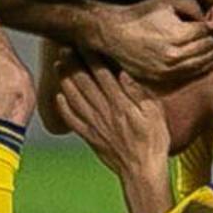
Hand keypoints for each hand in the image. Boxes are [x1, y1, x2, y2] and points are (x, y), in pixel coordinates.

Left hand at [47, 53, 172, 186]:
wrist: (142, 171)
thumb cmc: (154, 141)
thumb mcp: (154, 113)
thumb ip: (138, 92)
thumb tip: (124, 73)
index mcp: (120, 103)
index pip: (102, 74)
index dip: (91, 56)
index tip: (83, 41)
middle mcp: (104, 111)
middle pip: (84, 82)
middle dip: (73, 62)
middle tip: (64, 46)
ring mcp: (95, 125)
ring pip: (75, 98)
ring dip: (65, 80)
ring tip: (58, 65)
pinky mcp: (90, 137)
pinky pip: (72, 121)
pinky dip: (63, 108)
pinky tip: (58, 97)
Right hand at [88, 0, 212, 84]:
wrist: (113, 33)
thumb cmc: (140, 14)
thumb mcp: (167, 0)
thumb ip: (193, 6)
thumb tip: (212, 16)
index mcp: (178, 36)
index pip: (209, 33)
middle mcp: (175, 56)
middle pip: (207, 50)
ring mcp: (168, 70)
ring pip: (201, 65)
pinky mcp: (161, 78)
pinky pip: (188, 76)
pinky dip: (202, 70)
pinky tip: (211, 64)